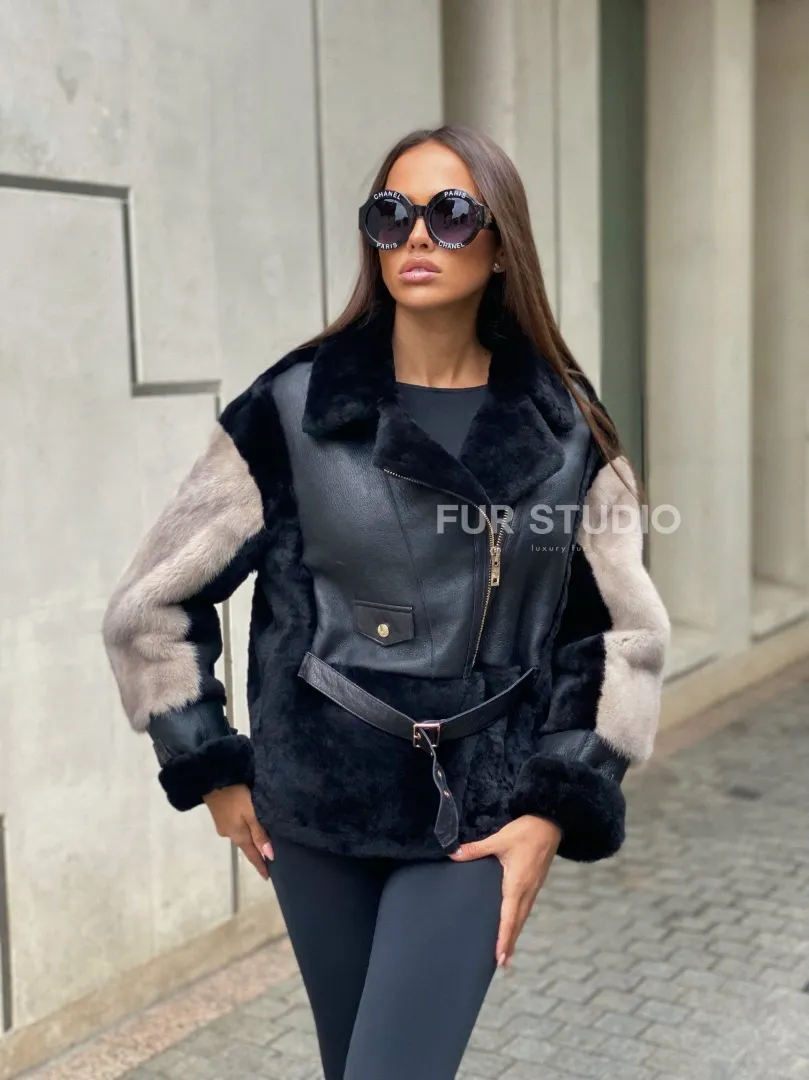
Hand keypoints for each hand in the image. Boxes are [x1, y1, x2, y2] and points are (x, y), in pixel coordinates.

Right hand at [202, 784, 273, 879]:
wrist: (211, 780)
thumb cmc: (235, 795)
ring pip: (241, 837)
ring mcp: (223, 826)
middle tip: (269, 860)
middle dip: (257, 854)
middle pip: (246, 847)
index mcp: (238, 836)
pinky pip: (236, 829)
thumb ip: (259, 833)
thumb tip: (269, 855)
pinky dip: (245, 831)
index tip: (267, 877)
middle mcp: (229, 834)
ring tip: (262, 844)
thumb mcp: (251, 812)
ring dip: (251, 841)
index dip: (260, 865)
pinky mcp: (220, 817)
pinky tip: (249, 828)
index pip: (252, 855)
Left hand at [449, 814, 561, 967]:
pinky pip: (526, 906)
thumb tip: (454, 854)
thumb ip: (476, 848)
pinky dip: (519, 918)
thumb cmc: (527, 830)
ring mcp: (533, 886)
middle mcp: (527, 890)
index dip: (504, 938)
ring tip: (506, 948)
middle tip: (501, 962)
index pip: (508, 917)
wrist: (552, 821)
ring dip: (514, 932)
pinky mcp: (535, 881)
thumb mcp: (500, 838)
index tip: (500, 958)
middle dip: (509, 942)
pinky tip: (514, 920)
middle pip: (517, 922)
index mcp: (517, 884)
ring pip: (523, 915)